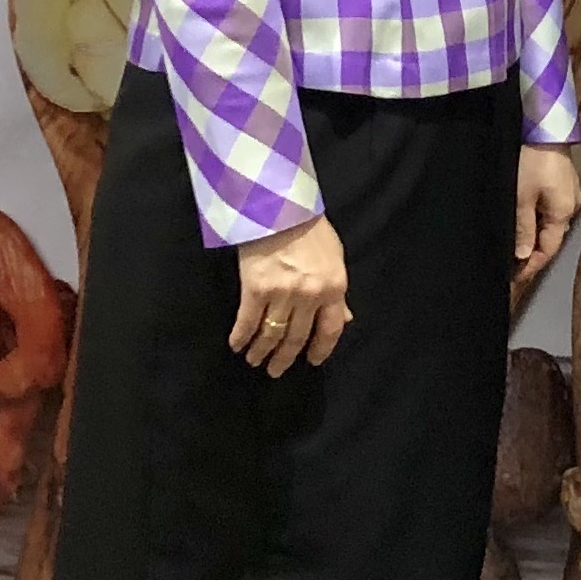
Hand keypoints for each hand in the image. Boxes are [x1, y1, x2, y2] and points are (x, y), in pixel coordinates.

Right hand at [230, 212, 349, 376]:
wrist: (280, 208)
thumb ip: (337, 293)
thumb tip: (343, 319)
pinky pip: (248, 321)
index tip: (311, 361)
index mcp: (334, 288)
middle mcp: (309, 296)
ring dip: (262, 352)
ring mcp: (282, 294)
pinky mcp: (255, 289)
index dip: (320, 350)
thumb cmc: (311, 230)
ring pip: (272, 334)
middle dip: (285, 358)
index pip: (330, 331)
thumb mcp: (335, 259)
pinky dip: (241, 337)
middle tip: (276, 371)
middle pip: (297, 338)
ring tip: (255, 361)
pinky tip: (236, 345)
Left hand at [515, 143, 580, 284]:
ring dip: (535, 235)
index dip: (531, 266)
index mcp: (563, 213)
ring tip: (515, 243)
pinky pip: (552, 209)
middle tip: (511, 263)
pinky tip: (525, 219)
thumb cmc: (531, 161)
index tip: (514, 277)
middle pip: (552, 238)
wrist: (544, 127)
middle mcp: (572, 206)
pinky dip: (539, 218)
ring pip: (551, 223)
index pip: (548, 250)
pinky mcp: (564, 182)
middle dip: (532, 251)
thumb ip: (523, 228)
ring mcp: (570, 193)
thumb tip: (522, 255)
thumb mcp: (521, 197)